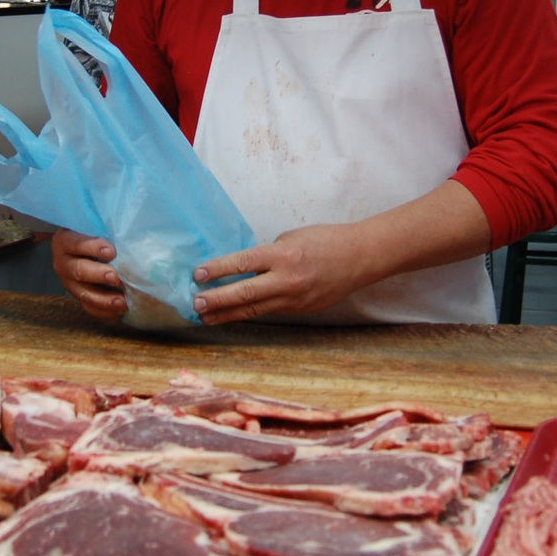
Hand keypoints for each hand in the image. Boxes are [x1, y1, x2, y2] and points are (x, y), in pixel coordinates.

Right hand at [51, 228, 127, 321]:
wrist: (91, 247)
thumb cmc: (99, 232)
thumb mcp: (98, 225)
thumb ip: (109, 228)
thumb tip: (133, 230)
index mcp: (65, 241)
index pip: (76, 243)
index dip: (92, 247)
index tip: (111, 252)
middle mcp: (63, 263)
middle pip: (79, 270)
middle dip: (99, 275)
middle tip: (116, 277)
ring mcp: (70, 283)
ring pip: (84, 293)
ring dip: (104, 299)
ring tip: (122, 301)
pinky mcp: (80, 297)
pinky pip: (90, 307)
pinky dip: (105, 311)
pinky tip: (120, 311)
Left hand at [193, 224, 371, 324]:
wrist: (360, 258)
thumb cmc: (326, 240)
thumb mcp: (292, 238)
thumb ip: (269, 255)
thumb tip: (247, 269)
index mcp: (283, 255)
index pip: (243, 263)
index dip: (219, 269)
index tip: (198, 274)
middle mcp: (287, 280)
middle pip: (245, 293)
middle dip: (217, 299)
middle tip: (196, 303)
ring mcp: (295, 299)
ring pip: (255, 309)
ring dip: (228, 314)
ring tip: (206, 317)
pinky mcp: (302, 310)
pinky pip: (271, 311)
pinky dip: (251, 313)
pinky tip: (235, 315)